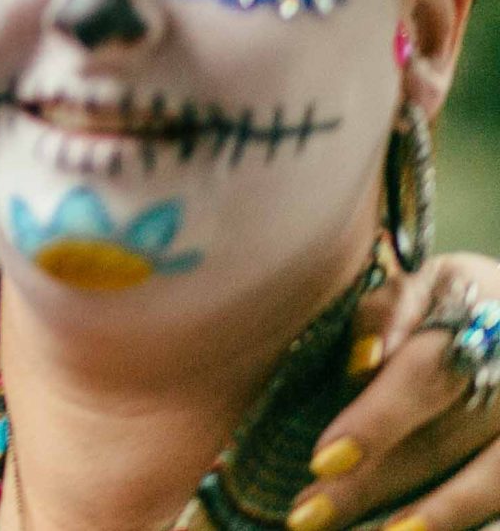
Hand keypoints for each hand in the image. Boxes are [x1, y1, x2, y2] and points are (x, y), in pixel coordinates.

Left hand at [290, 253, 499, 530]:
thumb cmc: (453, 299)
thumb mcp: (424, 281)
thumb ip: (387, 310)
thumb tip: (362, 364)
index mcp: (479, 315)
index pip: (424, 376)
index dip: (376, 421)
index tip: (323, 460)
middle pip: (446, 439)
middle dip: (375, 481)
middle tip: (308, 514)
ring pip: (489, 479)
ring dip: (429, 514)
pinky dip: (469, 520)